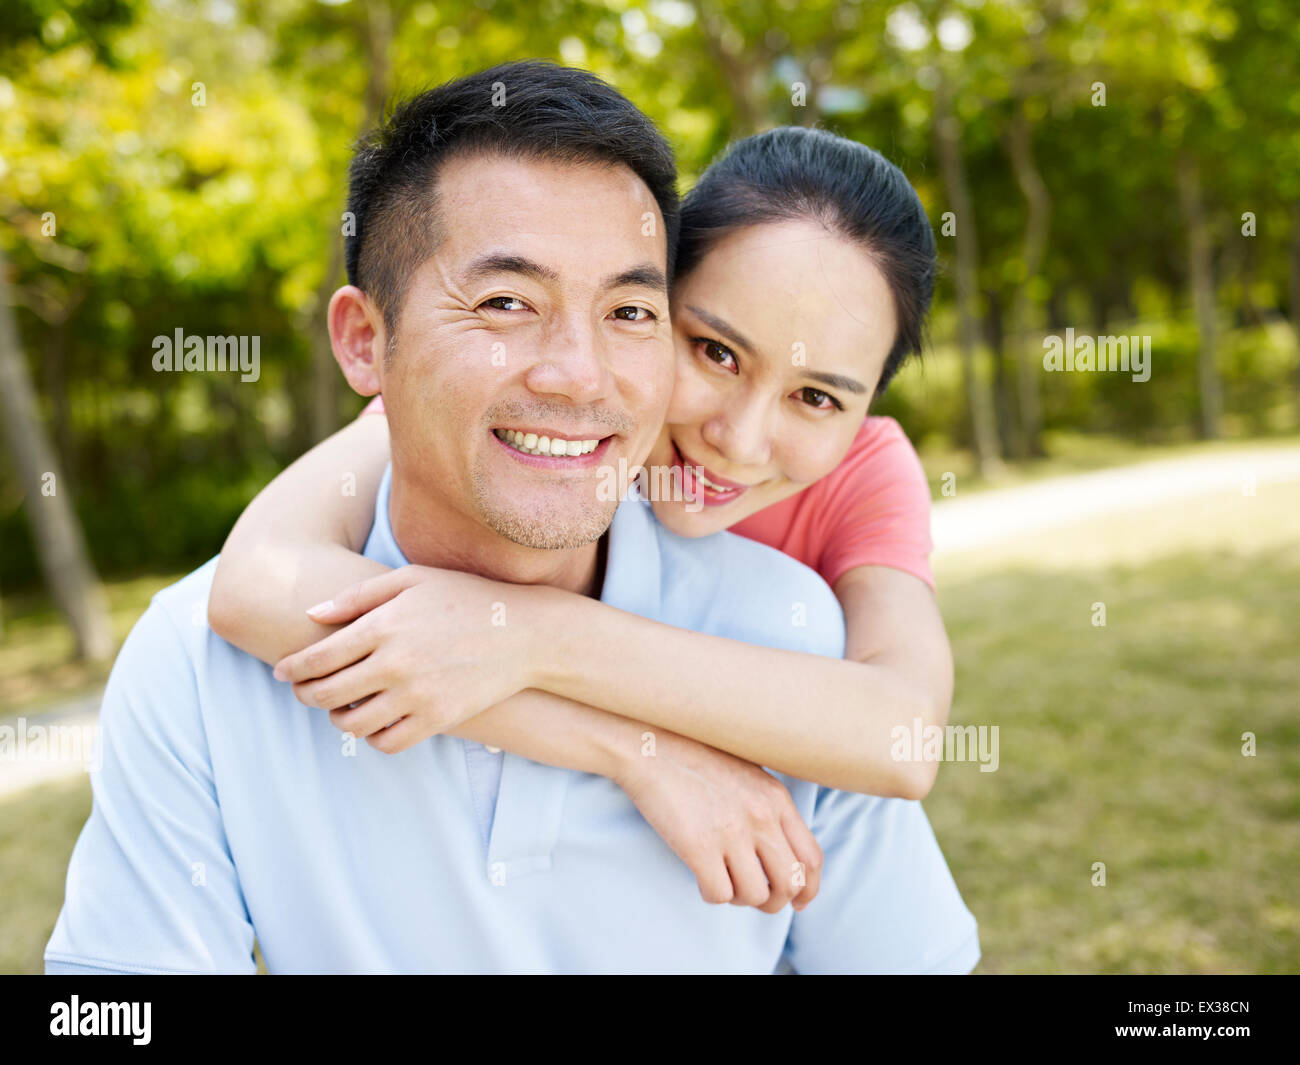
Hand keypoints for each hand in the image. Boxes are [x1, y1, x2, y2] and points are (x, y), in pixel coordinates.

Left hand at [273, 566, 543, 752]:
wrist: (523, 632)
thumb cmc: (465, 597)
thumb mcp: (413, 579)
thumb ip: (359, 596)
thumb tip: (312, 614)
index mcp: (384, 626)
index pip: (317, 659)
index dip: (292, 669)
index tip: (283, 672)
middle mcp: (395, 664)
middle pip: (325, 695)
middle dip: (306, 694)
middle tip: (305, 690)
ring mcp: (416, 696)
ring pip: (351, 724)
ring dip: (337, 718)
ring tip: (341, 706)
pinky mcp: (437, 719)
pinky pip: (387, 742)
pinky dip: (372, 736)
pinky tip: (374, 720)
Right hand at [615, 731, 821, 913]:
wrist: (651, 746)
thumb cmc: (696, 759)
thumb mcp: (748, 775)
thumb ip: (768, 809)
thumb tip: (780, 855)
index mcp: (776, 798)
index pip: (810, 858)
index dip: (807, 888)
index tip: (797, 901)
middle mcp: (761, 816)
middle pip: (789, 884)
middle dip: (774, 902)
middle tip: (754, 897)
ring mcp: (731, 832)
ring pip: (754, 895)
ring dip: (739, 898)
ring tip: (722, 879)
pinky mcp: (698, 846)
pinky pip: (719, 894)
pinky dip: (711, 893)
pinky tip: (701, 877)